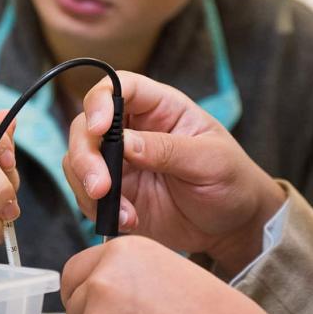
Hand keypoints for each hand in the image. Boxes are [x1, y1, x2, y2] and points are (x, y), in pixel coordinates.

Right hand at [63, 71, 284, 276]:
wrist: (234, 225)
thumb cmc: (231, 180)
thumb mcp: (210, 160)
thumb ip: (168, 149)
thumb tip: (126, 142)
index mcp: (161, 108)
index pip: (120, 87)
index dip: (101, 101)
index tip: (98, 128)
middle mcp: (134, 130)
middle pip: (87, 125)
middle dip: (84, 154)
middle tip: (100, 185)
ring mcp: (121, 163)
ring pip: (78, 160)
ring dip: (87, 185)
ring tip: (120, 211)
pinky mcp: (117, 194)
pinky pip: (88, 196)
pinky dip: (99, 210)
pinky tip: (128, 221)